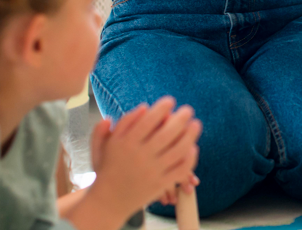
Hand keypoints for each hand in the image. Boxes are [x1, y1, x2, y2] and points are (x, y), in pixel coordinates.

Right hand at [87, 97, 201, 217]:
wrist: (108, 201)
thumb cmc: (109, 167)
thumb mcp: (105, 143)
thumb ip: (122, 123)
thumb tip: (144, 106)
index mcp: (126, 143)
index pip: (149, 120)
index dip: (162, 108)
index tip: (170, 100)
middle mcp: (140, 157)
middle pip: (167, 133)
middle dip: (181, 118)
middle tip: (188, 109)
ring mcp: (152, 171)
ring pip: (178, 150)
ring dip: (190, 135)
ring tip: (196, 124)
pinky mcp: (160, 184)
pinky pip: (180, 169)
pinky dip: (189, 158)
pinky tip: (192, 147)